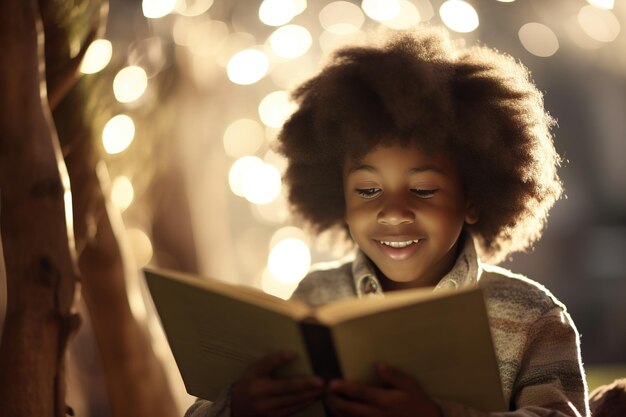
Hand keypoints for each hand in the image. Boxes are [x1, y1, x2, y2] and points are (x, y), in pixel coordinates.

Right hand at [231, 351, 324, 416]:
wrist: (236, 406)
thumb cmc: (251, 382)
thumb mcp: (254, 369)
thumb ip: (270, 362)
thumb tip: (294, 352)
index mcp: (253, 374)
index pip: (266, 364)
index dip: (279, 359)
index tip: (294, 353)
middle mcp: (258, 391)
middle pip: (285, 386)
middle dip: (305, 384)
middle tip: (321, 381)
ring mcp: (265, 406)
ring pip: (291, 400)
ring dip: (309, 395)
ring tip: (322, 388)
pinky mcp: (272, 416)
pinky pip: (291, 410)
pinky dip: (304, 403)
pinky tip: (313, 398)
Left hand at [325, 363, 442, 416]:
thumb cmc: (417, 402)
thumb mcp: (409, 385)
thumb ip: (393, 375)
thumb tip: (378, 364)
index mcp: (383, 401)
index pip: (358, 393)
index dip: (343, 388)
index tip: (331, 382)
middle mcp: (376, 415)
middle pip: (347, 409)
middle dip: (333, 400)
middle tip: (324, 392)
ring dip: (335, 411)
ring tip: (328, 402)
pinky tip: (338, 414)